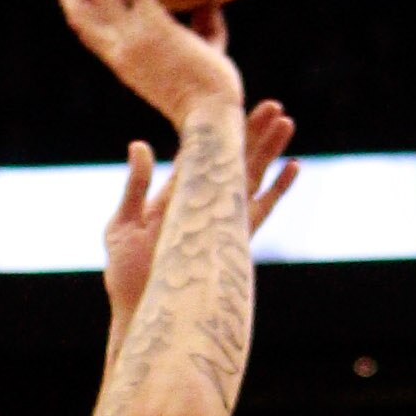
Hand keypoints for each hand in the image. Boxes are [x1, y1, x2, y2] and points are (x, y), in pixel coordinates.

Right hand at [51, 0, 242, 130]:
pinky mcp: (153, 27)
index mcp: (122, 60)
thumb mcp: (206, 59)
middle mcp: (119, 49)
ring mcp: (132, 37)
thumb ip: (205, 31)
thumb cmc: (213, 96)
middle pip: (81, 6)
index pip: (88, 29)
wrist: (211, 118)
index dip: (72, 2)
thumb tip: (210, 3)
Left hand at [105, 107, 296, 327]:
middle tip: (273, 105)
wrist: (141, 313)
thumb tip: (139, 144)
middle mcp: (204, 207)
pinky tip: (294, 168)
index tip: (231, 103)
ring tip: (286, 122)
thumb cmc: (127, 276)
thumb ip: (135, 185)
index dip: (219, 129)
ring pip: (250, 178)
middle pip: (233, 161)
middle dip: (253, 133)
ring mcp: (220, 224)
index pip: (203, 154)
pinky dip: (278, 189)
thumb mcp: (122, 224)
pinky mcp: (231, 243)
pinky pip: (259, 211)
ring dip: (269, 151)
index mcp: (178, 198)